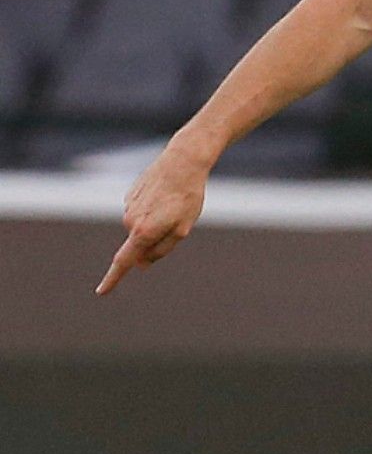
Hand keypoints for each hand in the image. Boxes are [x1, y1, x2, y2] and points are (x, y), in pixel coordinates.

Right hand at [96, 139, 213, 294]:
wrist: (183, 161)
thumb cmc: (187, 197)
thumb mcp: (182, 229)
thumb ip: (161, 250)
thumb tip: (141, 264)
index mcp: (142, 232)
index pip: (124, 261)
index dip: (113, 279)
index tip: (102, 292)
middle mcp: (130, 220)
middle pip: (141, 243)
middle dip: (158, 239)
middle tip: (179, 219)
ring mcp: (128, 207)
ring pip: (143, 226)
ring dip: (158, 221)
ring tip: (175, 201)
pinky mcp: (131, 195)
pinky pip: (143, 211)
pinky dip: (154, 208)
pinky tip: (165, 193)